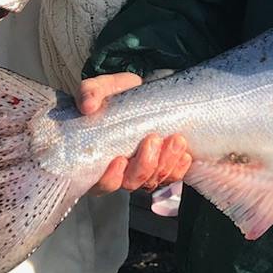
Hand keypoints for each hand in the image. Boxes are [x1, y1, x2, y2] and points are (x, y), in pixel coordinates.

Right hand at [78, 72, 190, 193]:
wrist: (140, 93)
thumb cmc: (115, 96)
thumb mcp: (100, 89)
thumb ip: (90, 93)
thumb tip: (88, 106)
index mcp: (97, 159)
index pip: (99, 183)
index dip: (110, 178)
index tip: (120, 160)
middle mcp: (120, 171)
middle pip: (131, 183)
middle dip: (145, 166)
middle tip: (153, 139)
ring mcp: (142, 170)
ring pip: (153, 181)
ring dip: (166, 163)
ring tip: (175, 140)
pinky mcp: (162, 166)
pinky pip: (172, 176)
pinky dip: (179, 167)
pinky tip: (185, 154)